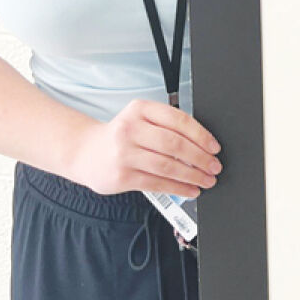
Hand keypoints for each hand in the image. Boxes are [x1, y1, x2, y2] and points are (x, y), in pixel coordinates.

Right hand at [68, 98, 221, 195]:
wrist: (84, 152)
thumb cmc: (120, 136)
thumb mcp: (140, 120)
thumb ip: (166, 126)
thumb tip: (203, 145)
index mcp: (140, 110)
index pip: (179, 120)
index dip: (201, 135)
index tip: (214, 147)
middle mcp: (131, 129)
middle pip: (175, 144)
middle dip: (200, 158)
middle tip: (214, 166)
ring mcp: (124, 153)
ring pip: (168, 166)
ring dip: (193, 175)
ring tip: (206, 180)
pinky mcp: (122, 176)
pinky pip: (157, 183)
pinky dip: (178, 187)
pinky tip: (190, 189)